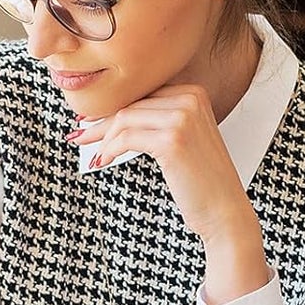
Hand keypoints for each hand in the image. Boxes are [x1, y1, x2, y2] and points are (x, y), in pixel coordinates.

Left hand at [76, 85, 245, 236]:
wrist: (224, 210)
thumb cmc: (200, 181)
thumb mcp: (183, 140)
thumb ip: (157, 121)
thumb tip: (113, 117)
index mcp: (193, 93)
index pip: (141, 94)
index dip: (112, 108)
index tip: (91, 122)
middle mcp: (190, 98)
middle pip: (130, 104)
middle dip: (101, 123)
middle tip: (80, 136)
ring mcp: (183, 117)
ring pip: (124, 119)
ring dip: (103, 139)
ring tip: (94, 154)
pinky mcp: (172, 140)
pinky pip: (126, 137)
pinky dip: (109, 150)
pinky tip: (102, 161)